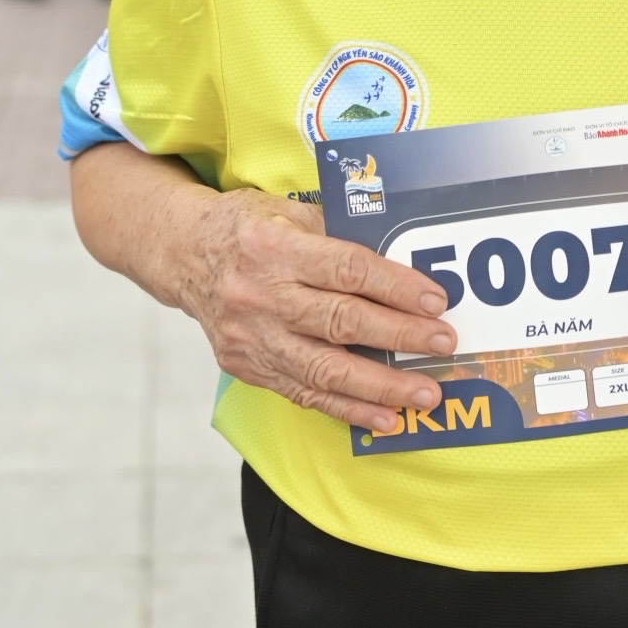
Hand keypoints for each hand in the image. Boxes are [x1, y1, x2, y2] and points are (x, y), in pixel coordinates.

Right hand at [174, 187, 454, 431]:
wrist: (184, 254)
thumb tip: (401, 261)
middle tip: (443, 345)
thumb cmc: (248, 226)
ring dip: (381, 388)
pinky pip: (304, 394)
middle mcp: (261, 297)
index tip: (435, 301)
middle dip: (399, 338)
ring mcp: (252, 338)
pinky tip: (384, 417)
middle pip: (341, 323)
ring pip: (325, 371)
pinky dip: (347, 409)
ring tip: (424, 395)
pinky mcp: (247, 367)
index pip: (347, 270)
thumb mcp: (289, 210)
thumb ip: (339, 233)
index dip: (395, 287)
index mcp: (274, 248)